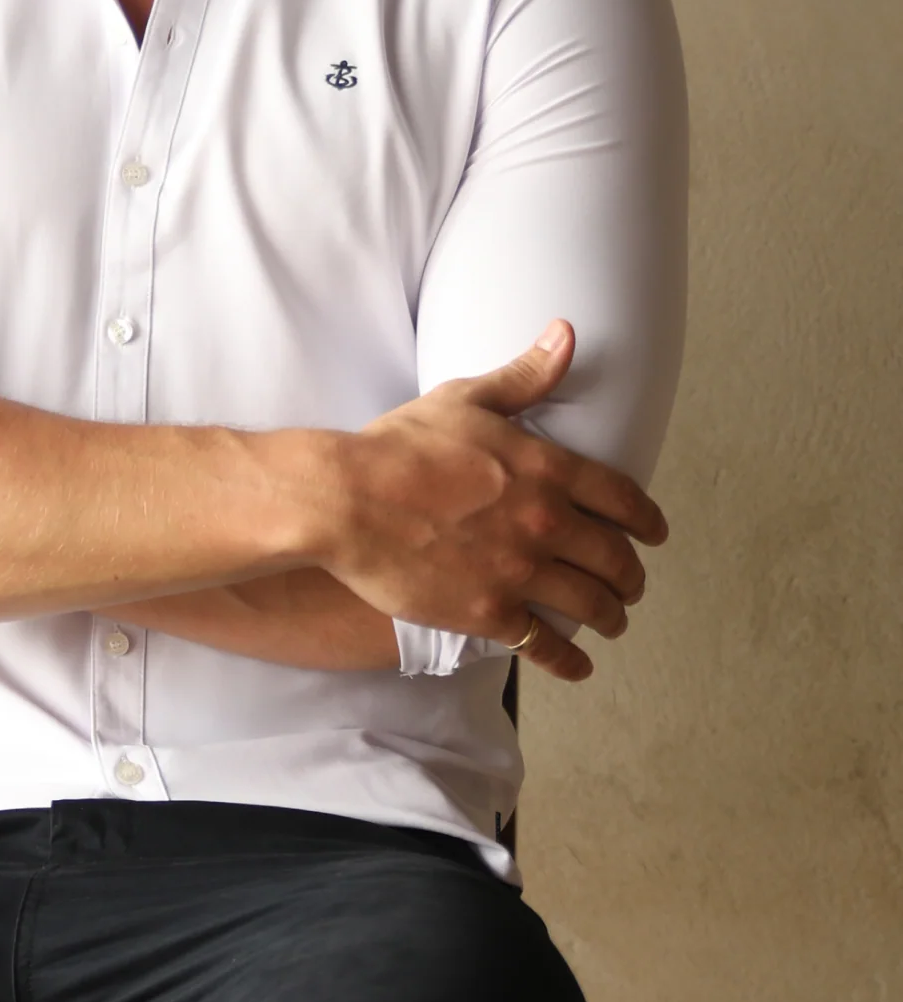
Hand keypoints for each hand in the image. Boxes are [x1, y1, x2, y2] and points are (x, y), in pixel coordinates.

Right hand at [317, 321, 666, 681]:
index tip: (655, 535)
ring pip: (591, 604)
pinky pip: (545, 645)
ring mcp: (520, 571)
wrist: (345, 500)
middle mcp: (546, 522)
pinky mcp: (488, 612)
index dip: (647, 521)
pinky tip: (578, 667)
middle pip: (615, 558)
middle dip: (630, 576)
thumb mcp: (464, 398)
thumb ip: (524, 375)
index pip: (622, 499)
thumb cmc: (398, 445)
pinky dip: (568, 660)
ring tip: (612, 620)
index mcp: (546, 467)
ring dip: (611, 615)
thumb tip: (567, 334)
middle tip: (631, 584)